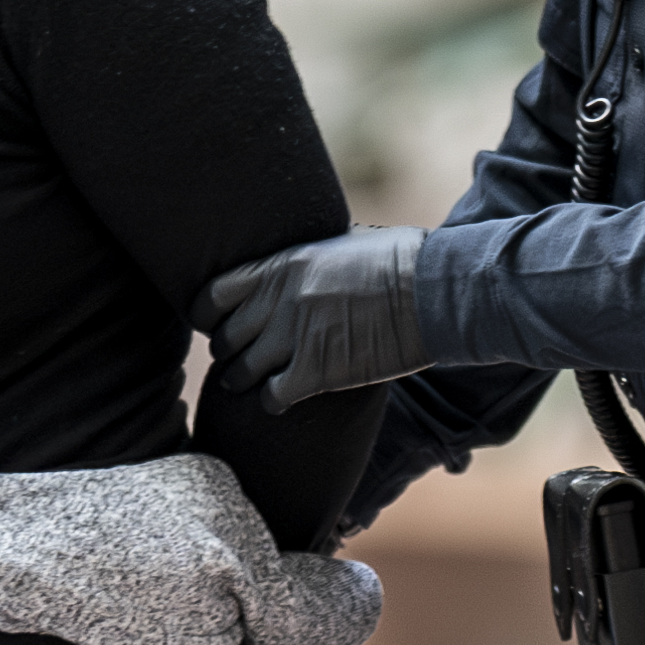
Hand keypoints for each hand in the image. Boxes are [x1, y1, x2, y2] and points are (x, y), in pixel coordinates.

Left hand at [200, 226, 428, 412]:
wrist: (435, 291)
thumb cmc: (401, 260)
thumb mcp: (343, 242)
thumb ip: (309, 255)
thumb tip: (300, 255)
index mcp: (281, 265)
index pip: (212, 296)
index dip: (210, 315)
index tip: (220, 323)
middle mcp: (280, 301)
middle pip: (224, 338)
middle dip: (230, 351)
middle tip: (242, 357)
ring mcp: (296, 337)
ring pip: (240, 372)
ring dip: (244, 380)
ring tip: (255, 382)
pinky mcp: (317, 372)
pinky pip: (271, 397)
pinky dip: (273, 402)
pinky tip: (283, 400)